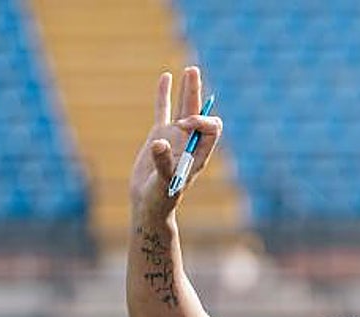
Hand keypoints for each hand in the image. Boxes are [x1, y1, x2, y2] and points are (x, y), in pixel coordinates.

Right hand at [129, 66, 222, 220]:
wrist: (148, 203)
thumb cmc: (161, 198)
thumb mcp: (164, 183)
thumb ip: (164, 164)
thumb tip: (158, 143)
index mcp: (199, 154)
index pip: (211, 129)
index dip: (200, 121)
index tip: (182, 125)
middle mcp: (190, 143)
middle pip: (200, 113)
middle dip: (197, 93)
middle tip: (194, 71)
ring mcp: (175, 137)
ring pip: (183, 108)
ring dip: (188, 90)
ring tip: (191, 70)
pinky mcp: (159, 135)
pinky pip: (163, 110)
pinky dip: (164, 95)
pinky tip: (167, 78)